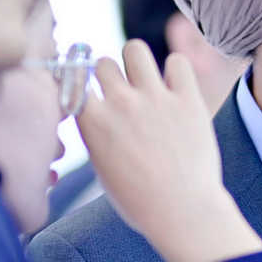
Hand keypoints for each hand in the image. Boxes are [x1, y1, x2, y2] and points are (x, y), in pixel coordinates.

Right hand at [76, 40, 261, 261]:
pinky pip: (178, 61)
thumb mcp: (102, 166)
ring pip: (135, 48)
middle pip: (103, 63)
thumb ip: (97, 131)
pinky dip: (176, 70)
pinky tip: (177, 88)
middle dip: (111, 75)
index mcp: (92, 121)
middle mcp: (120, 103)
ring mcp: (155, 98)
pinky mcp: (188, 99)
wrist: (182, 212)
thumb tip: (97, 108)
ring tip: (148, 82)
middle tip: (125, 94)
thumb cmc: (139, 199)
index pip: (73, 80)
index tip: (89, 90)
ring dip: (138, 62)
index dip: (80, 84)